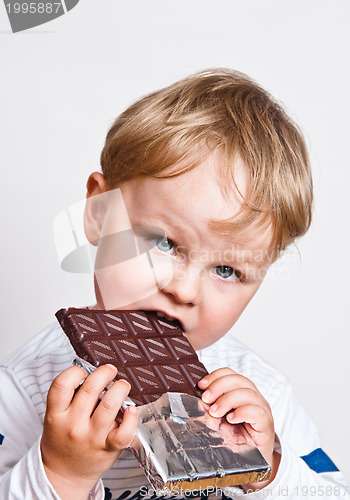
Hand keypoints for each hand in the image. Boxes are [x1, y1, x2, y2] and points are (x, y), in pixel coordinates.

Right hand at [41, 364, 137, 499]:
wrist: (64, 474)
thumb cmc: (63, 440)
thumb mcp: (56, 417)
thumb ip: (70, 396)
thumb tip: (94, 371)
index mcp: (57, 414)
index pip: (62, 384)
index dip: (76, 371)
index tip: (84, 371)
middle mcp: (73, 425)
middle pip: (91, 389)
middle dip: (105, 372)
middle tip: (110, 370)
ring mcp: (91, 437)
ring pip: (110, 404)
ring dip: (120, 388)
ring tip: (122, 385)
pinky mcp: (108, 447)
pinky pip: (123, 432)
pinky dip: (131, 418)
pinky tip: (131, 409)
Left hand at [198, 368, 279, 489]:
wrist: (253, 462)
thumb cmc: (236, 439)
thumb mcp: (219, 420)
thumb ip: (211, 407)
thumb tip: (196, 398)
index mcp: (241, 392)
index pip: (230, 374)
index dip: (215, 376)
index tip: (201, 385)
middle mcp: (253, 397)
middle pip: (239, 380)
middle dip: (219, 386)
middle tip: (206, 398)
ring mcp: (261, 409)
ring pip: (248, 393)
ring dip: (227, 400)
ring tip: (215, 412)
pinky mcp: (266, 423)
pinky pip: (257, 411)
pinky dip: (242, 412)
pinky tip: (231, 419)